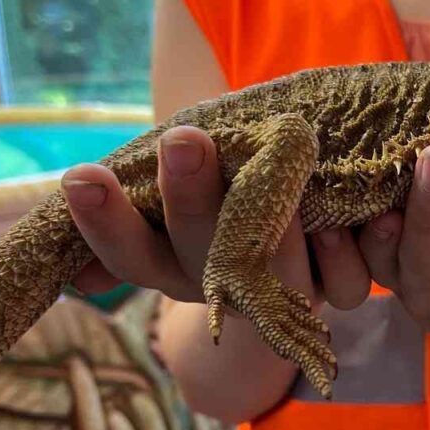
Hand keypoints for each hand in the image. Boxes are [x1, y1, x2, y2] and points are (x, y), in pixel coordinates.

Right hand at [63, 125, 372, 311]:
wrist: (303, 231)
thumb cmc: (226, 189)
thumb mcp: (187, 182)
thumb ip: (147, 183)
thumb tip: (77, 184)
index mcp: (168, 260)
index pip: (128, 250)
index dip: (105, 221)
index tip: (83, 175)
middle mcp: (220, 284)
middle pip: (199, 253)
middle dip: (190, 195)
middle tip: (185, 139)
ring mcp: (278, 290)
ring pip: (274, 275)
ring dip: (278, 225)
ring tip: (278, 163)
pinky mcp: (334, 288)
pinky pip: (343, 286)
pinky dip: (344, 254)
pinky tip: (352, 222)